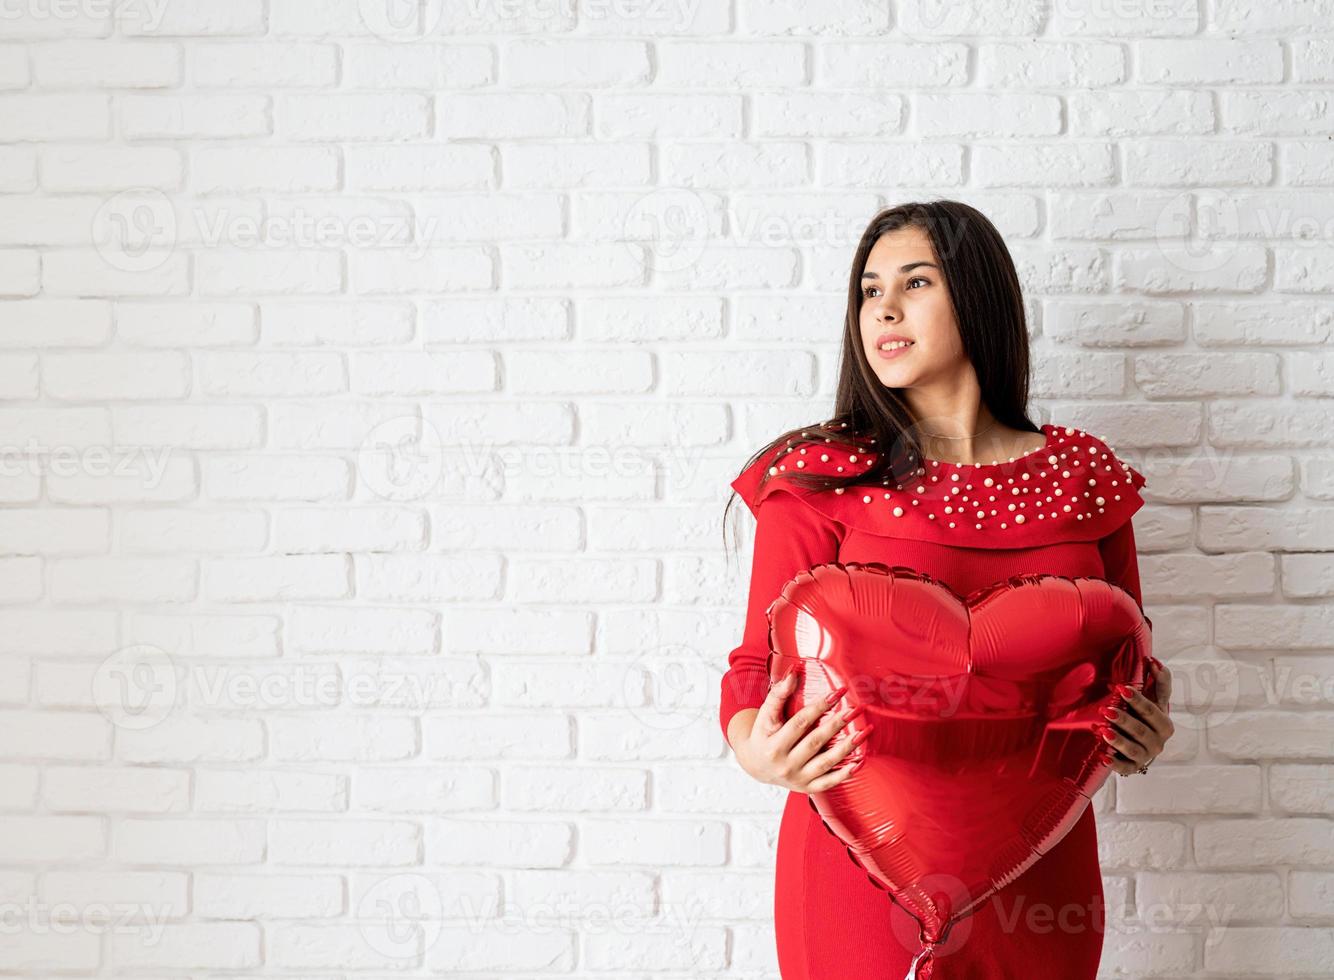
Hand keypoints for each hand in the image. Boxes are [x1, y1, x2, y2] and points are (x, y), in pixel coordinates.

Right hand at [733, 671, 870, 792]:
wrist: (756, 765)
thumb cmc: (763, 734)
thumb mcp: (765, 715)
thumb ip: (778, 694)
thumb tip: (793, 672)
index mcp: (774, 745)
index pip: (800, 723)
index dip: (819, 707)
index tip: (838, 693)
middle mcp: (785, 765)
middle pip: (815, 742)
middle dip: (836, 725)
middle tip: (855, 710)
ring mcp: (797, 778)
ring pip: (825, 763)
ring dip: (846, 748)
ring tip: (863, 733)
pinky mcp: (807, 788)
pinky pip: (828, 782)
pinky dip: (844, 774)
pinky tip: (858, 762)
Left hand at [1098, 660, 1173, 775]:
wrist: (1139, 744)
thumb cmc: (1145, 718)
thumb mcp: (1154, 701)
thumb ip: (1158, 683)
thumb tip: (1154, 661)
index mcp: (1164, 724)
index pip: (1152, 710)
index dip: (1138, 699)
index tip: (1121, 688)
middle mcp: (1158, 741)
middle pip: (1141, 730)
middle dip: (1124, 720)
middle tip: (1106, 710)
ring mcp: (1145, 756)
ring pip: (1133, 749)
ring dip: (1118, 740)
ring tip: (1102, 730)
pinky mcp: (1133, 767)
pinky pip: (1124, 768)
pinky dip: (1114, 764)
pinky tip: (1102, 757)